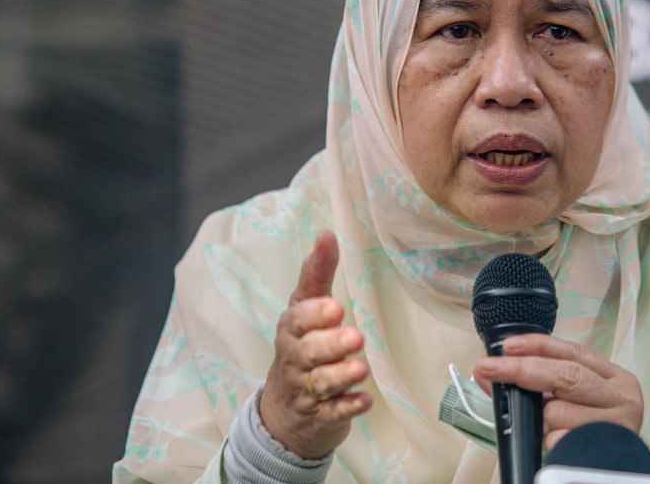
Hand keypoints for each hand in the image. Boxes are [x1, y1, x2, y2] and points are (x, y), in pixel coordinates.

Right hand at [259, 230, 371, 457]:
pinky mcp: (320, 416)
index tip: (335, 307)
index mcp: (292, 329)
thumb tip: (326, 232)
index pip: (299, 319)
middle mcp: (294, 359)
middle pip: (309, 352)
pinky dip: (347, 408)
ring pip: (321, 383)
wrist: (284, 411)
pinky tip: (365, 402)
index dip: (315, 314)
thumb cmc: (302, 346)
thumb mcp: (305, 308)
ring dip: (341, 376)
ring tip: (361, 369)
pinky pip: (333, 413)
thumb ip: (317, 273)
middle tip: (356, 337)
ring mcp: (305, 390)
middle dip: (331, 345)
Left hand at [472, 334, 642, 450]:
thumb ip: (539, 384)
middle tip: (490, 368)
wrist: (615, 473)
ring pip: (559, 410)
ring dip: (541, 420)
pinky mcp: (609, 449)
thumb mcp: (571, 401)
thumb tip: (488, 374)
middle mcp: (622, 396)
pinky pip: (562, 440)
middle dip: (522, 370)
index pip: (574, 352)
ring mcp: (620, 422)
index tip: (509, 345)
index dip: (540, 345)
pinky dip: (551, 441)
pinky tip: (556, 442)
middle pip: (567, 375)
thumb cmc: (590, 432)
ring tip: (546, 428)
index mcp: (614, 378)